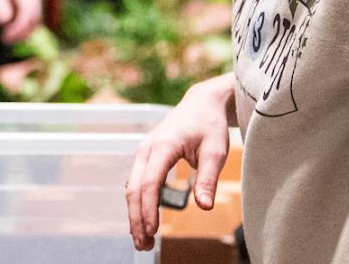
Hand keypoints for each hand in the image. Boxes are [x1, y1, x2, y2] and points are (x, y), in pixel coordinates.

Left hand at [0, 0, 43, 43]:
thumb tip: (5, 20)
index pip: (27, 10)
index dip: (19, 26)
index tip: (5, 37)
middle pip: (34, 18)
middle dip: (20, 32)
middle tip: (5, 40)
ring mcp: (35, 2)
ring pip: (35, 23)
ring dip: (23, 34)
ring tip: (7, 38)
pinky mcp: (33, 10)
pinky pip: (32, 25)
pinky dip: (23, 32)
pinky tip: (11, 36)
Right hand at [125, 74, 234, 251]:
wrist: (201, 103)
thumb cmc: (209, 125)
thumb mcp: (216, 151)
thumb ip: (208, 179)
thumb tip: (204, 207)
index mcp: (162, 147)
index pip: (150, 183)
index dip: (149, 209)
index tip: (152, 230)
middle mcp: (146, 150)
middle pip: (134, 189)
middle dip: (136, 218)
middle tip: (143, 245)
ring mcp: (143, 153)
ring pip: (132, 188)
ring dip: (135, 214)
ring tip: (142, 239)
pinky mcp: (146, 158)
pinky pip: (137, 184)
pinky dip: (138, 203)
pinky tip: (142, 220)